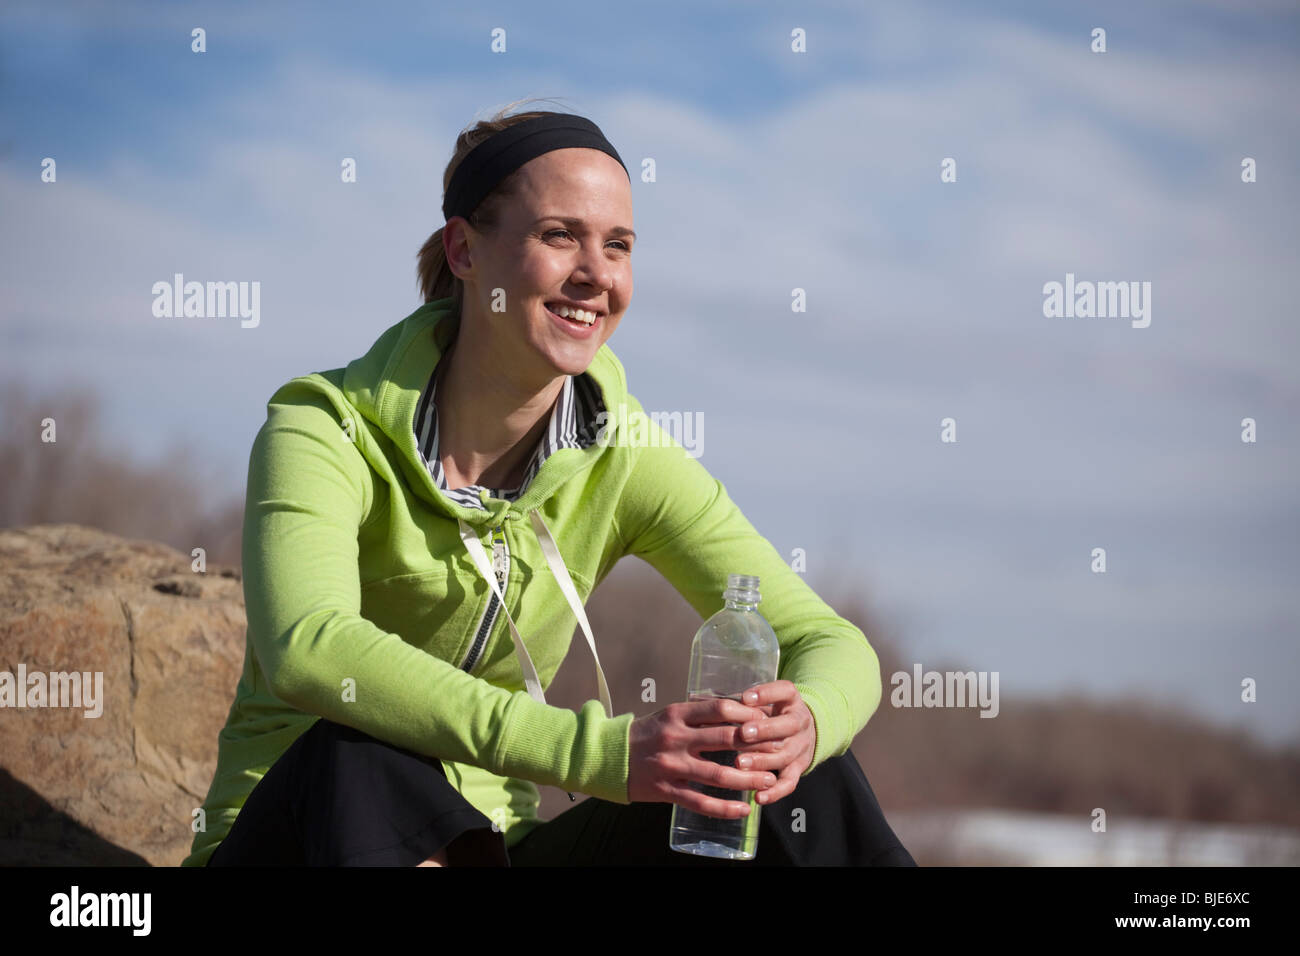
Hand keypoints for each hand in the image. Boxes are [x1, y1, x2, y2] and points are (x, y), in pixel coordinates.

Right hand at [627, 695, 777, 818]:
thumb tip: (738, 709)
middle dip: (756, 746)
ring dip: (747, 780)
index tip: (766, 721)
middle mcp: (675, 738)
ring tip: (769, 781)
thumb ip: (699, 714)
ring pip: (717, 775)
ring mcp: (670, 766)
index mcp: (677, 714)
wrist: (609, 756)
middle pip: (724, 740)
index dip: (747, 714)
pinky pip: (699, 802)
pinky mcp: (665, 790)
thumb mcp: (669, 714)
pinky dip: (724, 808)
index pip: (720, 708)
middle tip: (778, 750)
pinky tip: (743, 809)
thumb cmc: (646, 733)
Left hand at [734, 680, 815, 805]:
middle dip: (764, 730)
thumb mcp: (766, 699)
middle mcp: (800, 722)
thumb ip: (745, 701)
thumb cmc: (773, 712)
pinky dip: (774, 792)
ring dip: (762, 760)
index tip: (745, 697)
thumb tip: (708, 701)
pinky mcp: (799, 769)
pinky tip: (758, 797)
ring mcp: (801, 747)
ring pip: (785, 755)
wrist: (804, 730)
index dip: (766, 694)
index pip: (784, 691)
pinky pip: (789, 783)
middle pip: (787, 726)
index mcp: (791, 700)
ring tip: (739, 763)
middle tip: (742, 733)